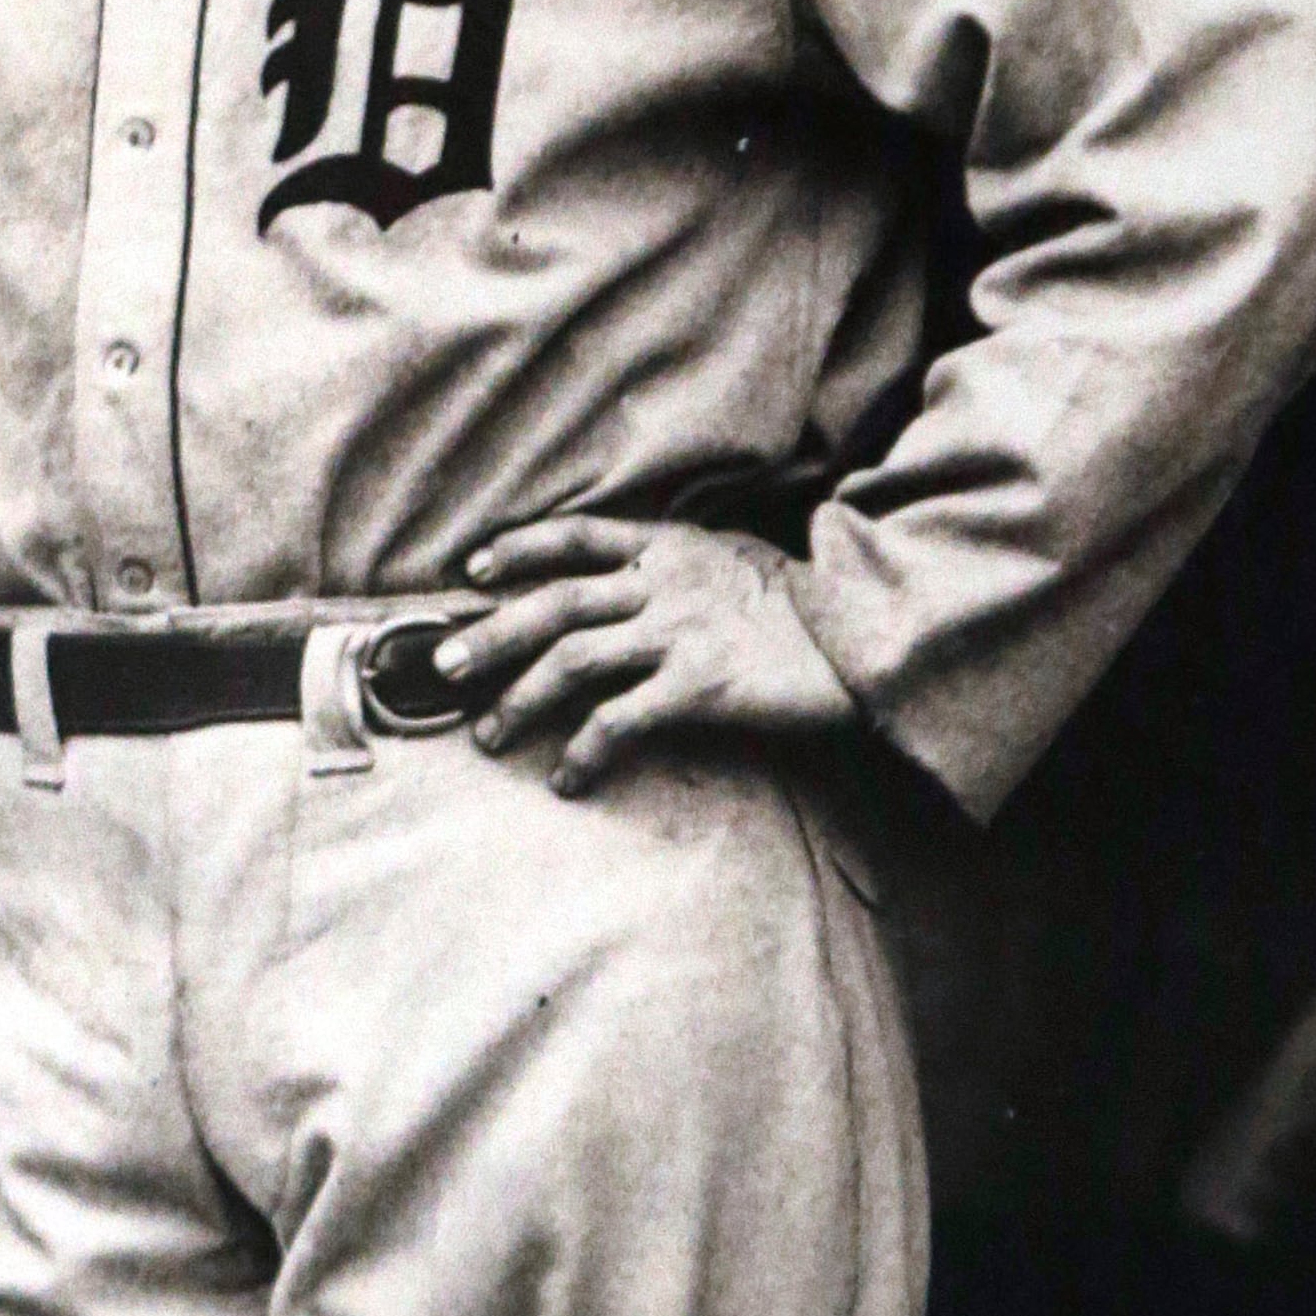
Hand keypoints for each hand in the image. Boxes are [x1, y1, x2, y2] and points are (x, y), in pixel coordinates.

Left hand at [425, 516, 858, 794]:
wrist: (872, 632)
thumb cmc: (811, 604)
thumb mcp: (740, 560)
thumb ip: (684, 565)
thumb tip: (641, 578)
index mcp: (673, 545)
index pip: (577, 537)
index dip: (520, 549)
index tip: (474, 568)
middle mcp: (665, 583)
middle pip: (554, 604)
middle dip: (490, 636)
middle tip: (443, 669)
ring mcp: (679, 632)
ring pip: (572, 660)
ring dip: (520, 700)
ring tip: (490, 734)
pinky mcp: (699, 685)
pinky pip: (620, 720)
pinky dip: (583, 751)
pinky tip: (567, 777)